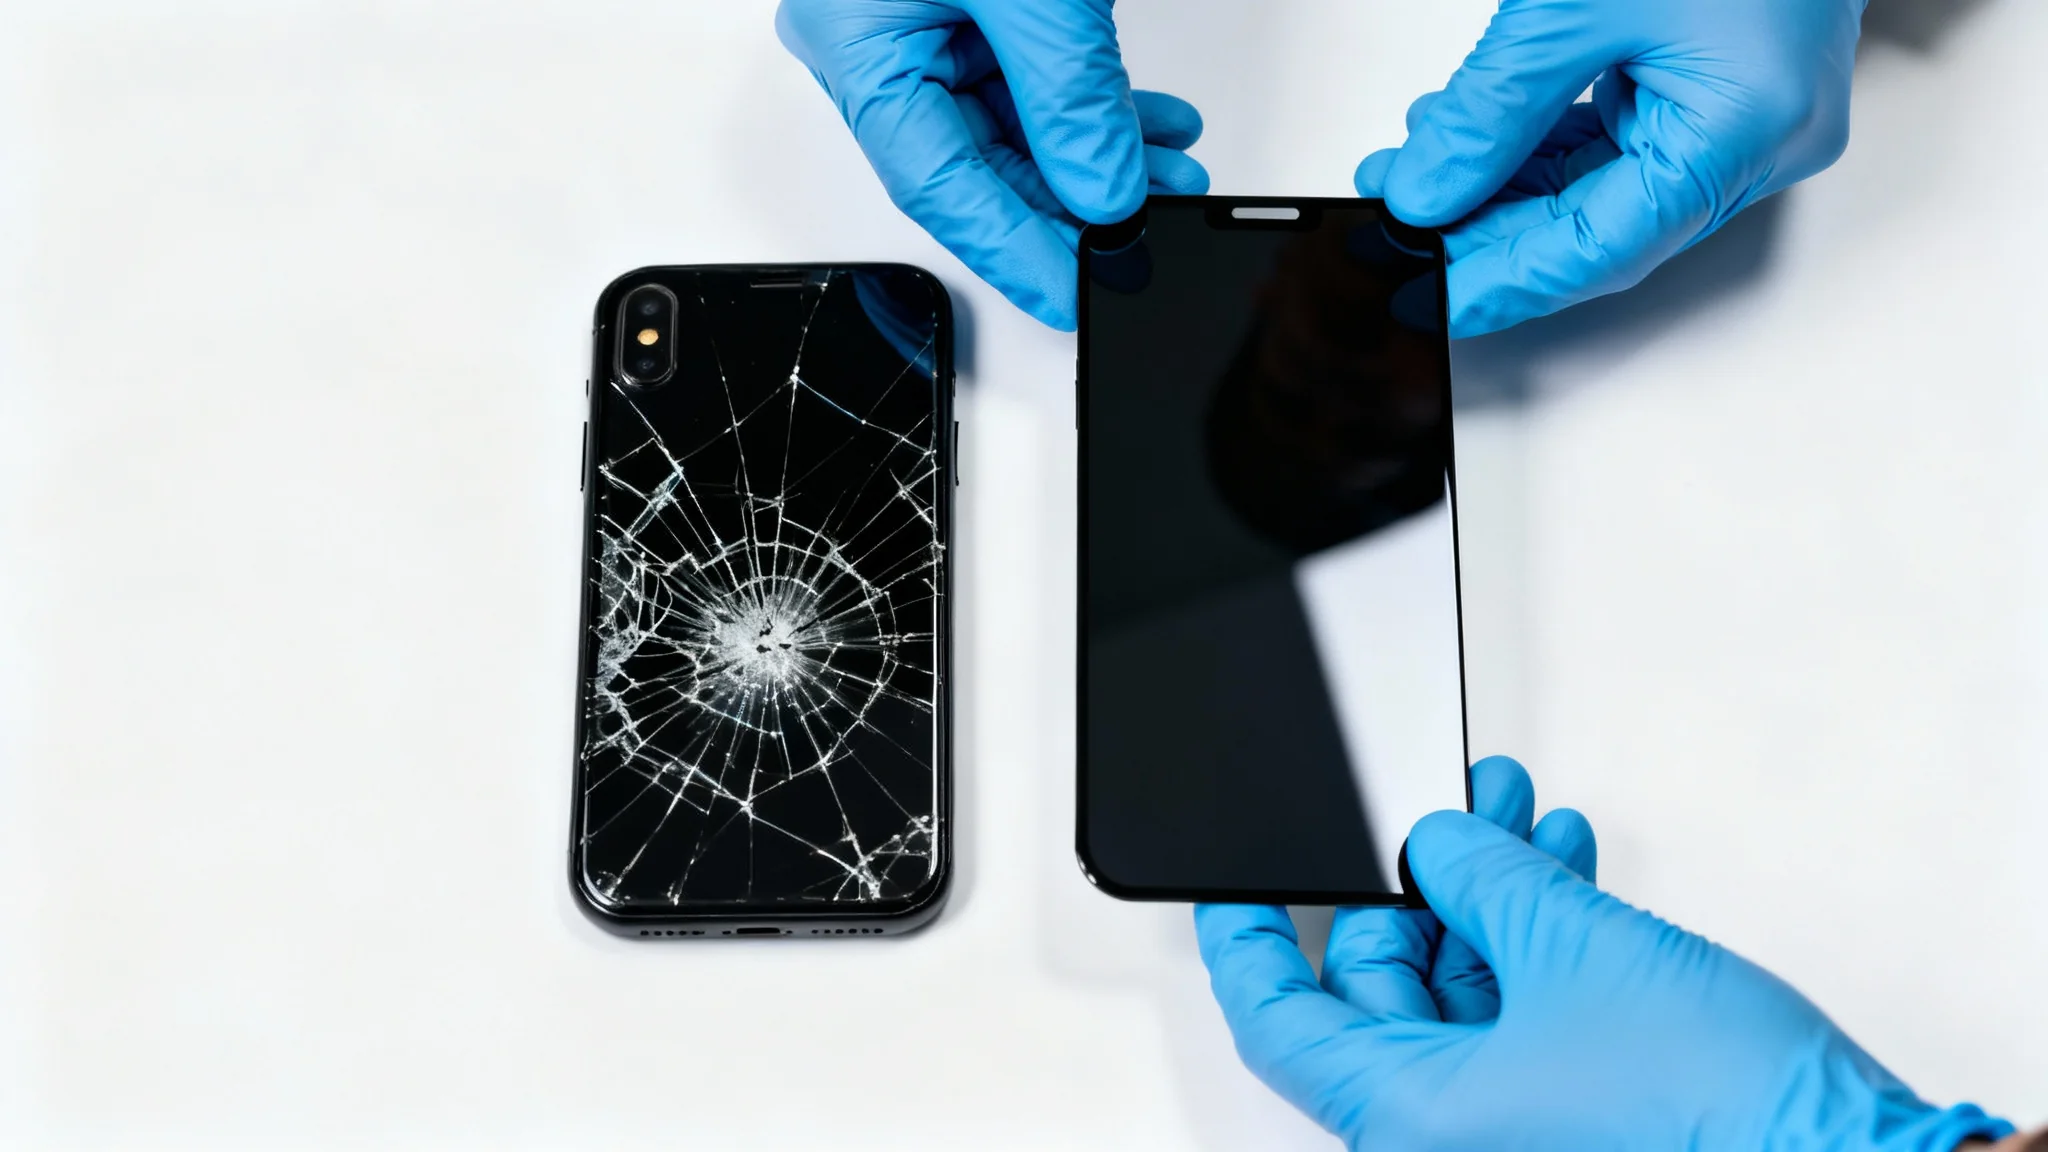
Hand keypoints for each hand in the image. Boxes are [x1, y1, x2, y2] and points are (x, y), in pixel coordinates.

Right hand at [776, 0, 1208, 329]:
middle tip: (1148, 234)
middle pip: (977, 169)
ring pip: (1009, 128)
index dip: (1017, 255)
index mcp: (856, 50)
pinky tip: (1148, 125)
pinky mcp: (958, 5)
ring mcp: (912, 26)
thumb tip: (1105, 195)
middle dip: (1076, 204)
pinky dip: (1087, 102)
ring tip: (1170, 173)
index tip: (1081, 298)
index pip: (942, 190)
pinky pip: (1022, 80)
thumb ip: (1069, 96)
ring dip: (1096, 154)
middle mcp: (873, 48)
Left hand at [1196, 756, 2012, 1149]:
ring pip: (1460, 991)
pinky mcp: (1573, 1109)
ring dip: (1488, 894)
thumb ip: (1481, 876)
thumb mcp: (1571, 949)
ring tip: (1517, 816)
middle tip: (1445, 812)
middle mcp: (1449, 1132)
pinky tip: (1562, 866)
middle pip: (1378, 989)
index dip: (1249, 943)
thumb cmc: (1719, 1110)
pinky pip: (1519, 1010)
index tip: (1236, 886)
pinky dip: (1535, 937)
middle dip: (1414, 883)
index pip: (1280, 1022)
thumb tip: (1434, 843)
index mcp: (1411, 1116)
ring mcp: (1513, 1125)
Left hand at [1355, 0, 1866, 336]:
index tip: (1431, 298)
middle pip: (1602, 226)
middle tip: (1401, 228)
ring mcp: (1752, 121)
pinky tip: (1477, 140)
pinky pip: (1627, 145)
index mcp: (1749, 129)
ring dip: (1507, 187)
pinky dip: (1547, 148)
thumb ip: (1494, 109)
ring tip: (1418, 172)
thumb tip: (1427, 191)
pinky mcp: (1729, 94)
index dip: (1506, 282)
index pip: (1604, 247)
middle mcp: (1765, 142)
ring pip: (1606, 190)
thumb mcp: (1574, 5)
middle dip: (1489, 228)